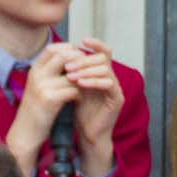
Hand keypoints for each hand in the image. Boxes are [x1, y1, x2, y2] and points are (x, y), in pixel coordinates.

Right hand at [4, 42, 82, 176]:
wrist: (25, 134)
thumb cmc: (35, 111)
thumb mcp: (39, 88)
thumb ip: (50, 74)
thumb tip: (70, 60)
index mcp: (34, 70)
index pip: (52, 48)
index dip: (67, 50)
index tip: (78, 59)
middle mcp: (37, 75)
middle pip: (63, 55)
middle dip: (79, 61)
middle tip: (88, 70)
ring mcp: (42, 86)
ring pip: (72, 73)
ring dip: (82, 79)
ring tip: (86, 86)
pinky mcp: (50, 99)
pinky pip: (73, 90)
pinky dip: (79, 94)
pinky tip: (79, 100)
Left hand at [63, 38, 123, 174]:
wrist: (87, 135)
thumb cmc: (79, 113)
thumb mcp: (73, 89)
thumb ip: (72, 73)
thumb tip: (59, 55)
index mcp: (102, 74)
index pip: (103, 52)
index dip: (95, 44)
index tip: (80, 41)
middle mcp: (111, 78)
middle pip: (104, 58)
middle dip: (84, 60)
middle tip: (67, 65)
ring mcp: (116, 88)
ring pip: (106, 69)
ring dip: (87, 70)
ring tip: (70, 75)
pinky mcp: (117, 99)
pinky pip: (109, 84)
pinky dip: (94, 82)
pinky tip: (80, 84)